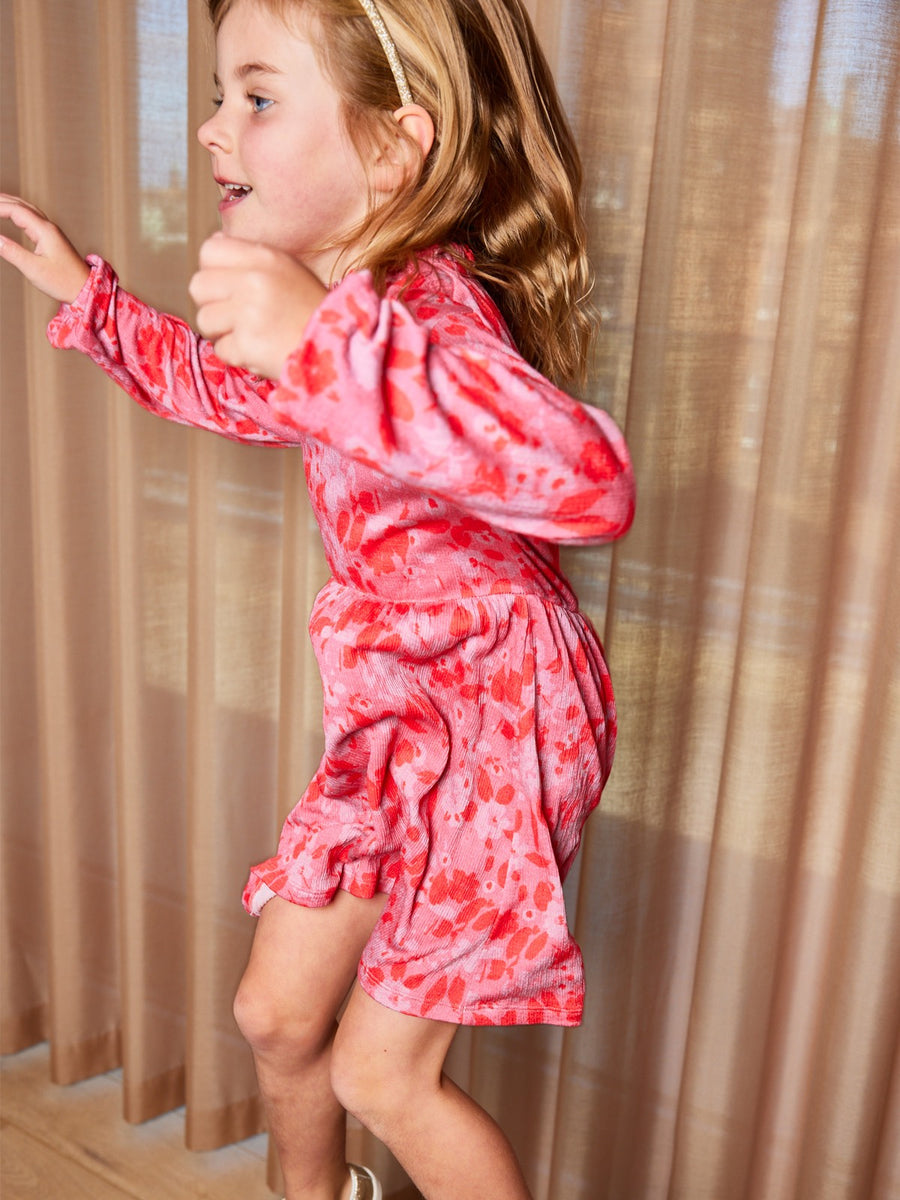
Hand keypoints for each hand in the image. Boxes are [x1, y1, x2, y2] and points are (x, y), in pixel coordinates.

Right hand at [0, 194, 89, 302]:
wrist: (85, 289)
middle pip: (21, 204)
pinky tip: (13, 215)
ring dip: (10, 203)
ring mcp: (51, 231)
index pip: (15, 210)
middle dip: (1, 201)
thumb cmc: (62, 281)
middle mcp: (48, 226)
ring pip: (27, 209)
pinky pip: (32, 217)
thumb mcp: (34, 269)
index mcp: (44, 231)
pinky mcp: (52, 238)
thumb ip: (12, 252)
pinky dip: (18, 212)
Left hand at [189, 235, 326, 378]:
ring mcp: (248, 314)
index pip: (209, 250)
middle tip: (235, 315)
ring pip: (204, 319)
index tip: (228, 286)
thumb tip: (213, 243)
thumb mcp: (289, 270)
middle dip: (212, 303)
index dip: (213, 270)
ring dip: (222, 331)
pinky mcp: (247, 345)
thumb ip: (251, 258)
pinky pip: (220, 349)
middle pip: (198, 285)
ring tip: (250, 334)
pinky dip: (237, 354)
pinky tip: (259, 351)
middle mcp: (253, 281)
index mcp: (264, 258)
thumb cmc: (311, 311)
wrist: (339, 349)